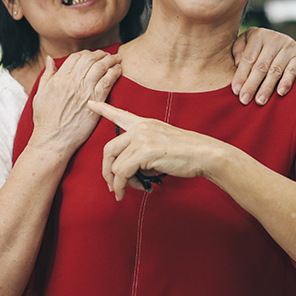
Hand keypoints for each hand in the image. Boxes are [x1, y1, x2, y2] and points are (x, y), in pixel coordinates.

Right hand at [29, 50, 121, 155]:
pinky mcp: (95, 101)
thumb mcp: (40, 93)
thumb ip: (47, 74)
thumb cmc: (45, 120)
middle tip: (108, 55)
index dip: (86, 54)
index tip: (92, 56)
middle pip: (90, 59)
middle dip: (101, 54)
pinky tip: (118, 70)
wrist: (53, 140)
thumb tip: (50, 59)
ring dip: (110, 60)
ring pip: (101, 67)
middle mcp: (73, 81)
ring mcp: (85, 90)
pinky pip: (107, 81)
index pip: (76, 57)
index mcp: (59, 78)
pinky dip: (114, 73)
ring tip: (116, 59)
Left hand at [88, 100, 229, 200]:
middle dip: (106, 171)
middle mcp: (141, 128)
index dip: (104, 109)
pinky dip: (121, 185)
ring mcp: (142, 138)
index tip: (90, 103)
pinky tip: (127, 191)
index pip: (120, 115)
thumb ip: (142, 154)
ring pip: (115, 164)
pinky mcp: (145, 151)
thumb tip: (128, 173)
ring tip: (128, 189)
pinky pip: (122, 172)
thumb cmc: (186, 155)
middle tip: (111, 186)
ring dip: (118, 182)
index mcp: (145, 124)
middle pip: (108, 149)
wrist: (204, 154)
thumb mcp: (161, 147)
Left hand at [230, 27, 295, 105]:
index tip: (236, 91)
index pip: (248, 59)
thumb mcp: (245, 43)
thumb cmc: (258, 49)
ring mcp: (288, 46)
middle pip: (260, 66)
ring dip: (267, 87)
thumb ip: (238, 51)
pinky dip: (286, 82)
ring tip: (260, 101)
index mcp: (257, 35)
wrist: (283, 44)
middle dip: (251, 85)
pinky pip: (292, 71)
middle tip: (245, 100)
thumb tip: (238, 64)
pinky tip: (280, 93)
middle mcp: (273, 38)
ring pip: (275, 71)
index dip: (241, 76)